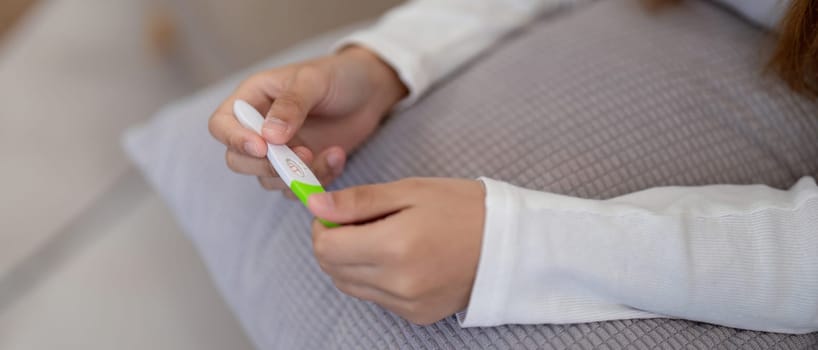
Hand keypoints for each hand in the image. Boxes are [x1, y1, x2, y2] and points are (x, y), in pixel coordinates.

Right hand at [208, 47, 406, 196]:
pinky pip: (298, 186)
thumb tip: (269, 136)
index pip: (221, 125)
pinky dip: (318, 179)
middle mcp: (259, 128)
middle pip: (237, 160)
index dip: (234, 140)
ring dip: (296, 175)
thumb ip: (291, 105)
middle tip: (301, 156)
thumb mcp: (313, 81)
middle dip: (266, 165)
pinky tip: (339, 156)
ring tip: (330, 153)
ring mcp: (280, 151)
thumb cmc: (338, 76)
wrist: (371, 90)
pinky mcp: (302, 167)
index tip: (261, 147)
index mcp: (252, 98)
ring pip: (268, 179)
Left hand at [307, 178, 485, 324]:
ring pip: (351, 286)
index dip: (323, 226)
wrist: (511, 242)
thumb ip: (358, 201)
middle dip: (334, 243)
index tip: (336, 211)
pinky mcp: (417, 315)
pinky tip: (400, 257)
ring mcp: (408, 304)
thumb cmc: (463, 208)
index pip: (326, 247)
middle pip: (333, 269)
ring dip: (352, 261)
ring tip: (383, 237)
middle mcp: (398, 282)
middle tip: (360, 220)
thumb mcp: (410, 191)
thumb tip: (314, 205)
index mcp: (394, 246)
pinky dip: (375, 278)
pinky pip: (376, 298)